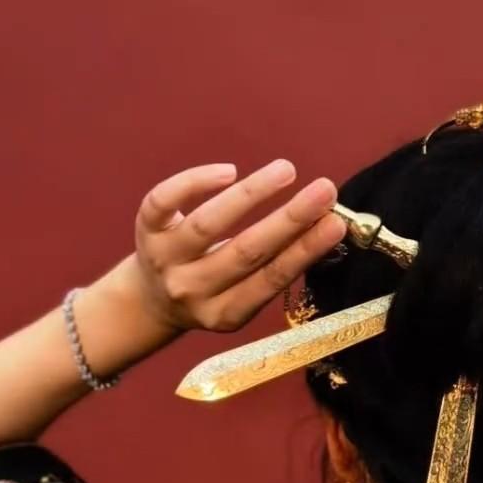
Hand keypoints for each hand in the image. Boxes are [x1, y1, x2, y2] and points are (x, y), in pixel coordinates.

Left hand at [131, 157, 345, 334]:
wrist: (151, 300)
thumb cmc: (214, 287)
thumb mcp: (241, 295)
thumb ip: (274, 267)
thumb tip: (326, 223)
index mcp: (225, 313)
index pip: (270, 280)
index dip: (304, 252)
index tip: (337, 223)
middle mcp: (192, 290)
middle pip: (245, 252)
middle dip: (289, 220)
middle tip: (325, 190)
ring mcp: (165, 261)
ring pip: (208, 225)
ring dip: (252, 194)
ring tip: (287, 169)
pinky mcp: (145, 231)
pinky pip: (165, 201)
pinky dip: (194, 182)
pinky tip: (230, 171)